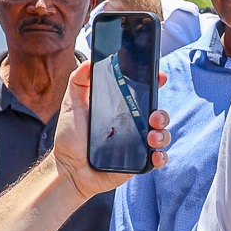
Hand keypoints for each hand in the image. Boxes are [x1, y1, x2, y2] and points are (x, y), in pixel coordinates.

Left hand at [49, 60, 169, 198]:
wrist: (68, 168)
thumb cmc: (70, 138)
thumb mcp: (71, 105)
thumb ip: (78, 81)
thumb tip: (89, 62)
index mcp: (121, 109)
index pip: (143, 94)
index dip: (154, 83)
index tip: (159, 76)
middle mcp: (133, 125)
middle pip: (158, 114)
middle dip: (162, 113)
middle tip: (153, 116)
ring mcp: (138, 144)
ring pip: (162, 135)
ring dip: (162, 134)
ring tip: (151, 136)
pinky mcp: (139, 162)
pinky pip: (158, 158)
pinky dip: (161, 156)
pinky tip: (154, 154)